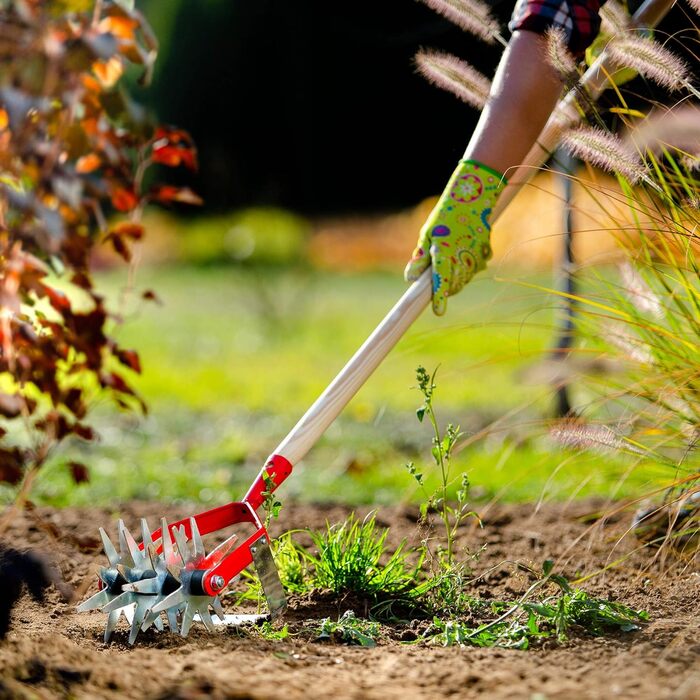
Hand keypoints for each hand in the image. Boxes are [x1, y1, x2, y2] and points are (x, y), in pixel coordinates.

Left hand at [404, 160, 505, 314]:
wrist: (472, 197)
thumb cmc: (445, 215)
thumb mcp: (428, 233)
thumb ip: (420, 257)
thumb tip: (410, 278)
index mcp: (444, 251)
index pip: (441, 281)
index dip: (440, 298)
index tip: (438, 312)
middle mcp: (462, 256)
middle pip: (454, 285)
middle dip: (446, 290)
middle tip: (438, 287)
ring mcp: (477, 255)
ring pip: (465, 279)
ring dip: (457, 279)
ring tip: (449, 264)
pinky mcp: (486, 253)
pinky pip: (476, 269)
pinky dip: (468, 268)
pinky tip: (463, 255)